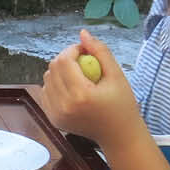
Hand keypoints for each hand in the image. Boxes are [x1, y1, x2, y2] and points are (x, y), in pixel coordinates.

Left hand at [40, 29, 143, 144]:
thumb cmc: (122, 106)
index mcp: (81, 95)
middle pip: (53, 68)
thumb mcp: (117, 76)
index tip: (85, 51)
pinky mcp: (52, 119)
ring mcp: (56, 114)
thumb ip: (100, 52)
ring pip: (47, 79)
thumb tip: (83, 33)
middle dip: (66, 59)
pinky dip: (56, 86)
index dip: (73, 50)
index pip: (64, 61)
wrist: (120, 136)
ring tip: (79, 76)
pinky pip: (46, 92)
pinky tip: (72, 89)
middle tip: (83, 62)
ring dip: (60, 72)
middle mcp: (64, 106)